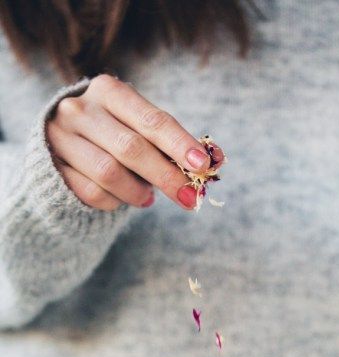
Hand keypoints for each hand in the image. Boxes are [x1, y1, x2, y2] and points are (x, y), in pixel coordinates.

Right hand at [47, 74, 223, 210]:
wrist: (60, 143)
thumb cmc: (114, 133)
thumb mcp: (137, 127)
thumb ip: (165, 142)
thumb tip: (206, 165)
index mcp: (108, 91)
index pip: (151, 120)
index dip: (179, 144)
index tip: (203, 166)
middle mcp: (80, 109)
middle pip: (131, 149)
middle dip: (166, 177)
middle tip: (189, 198)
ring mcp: (61, 137)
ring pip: (109, 173)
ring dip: (137, 192)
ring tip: (148, 198)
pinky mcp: (52, 166)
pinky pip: (92, 193)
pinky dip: (115, 202)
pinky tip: (123, 199)